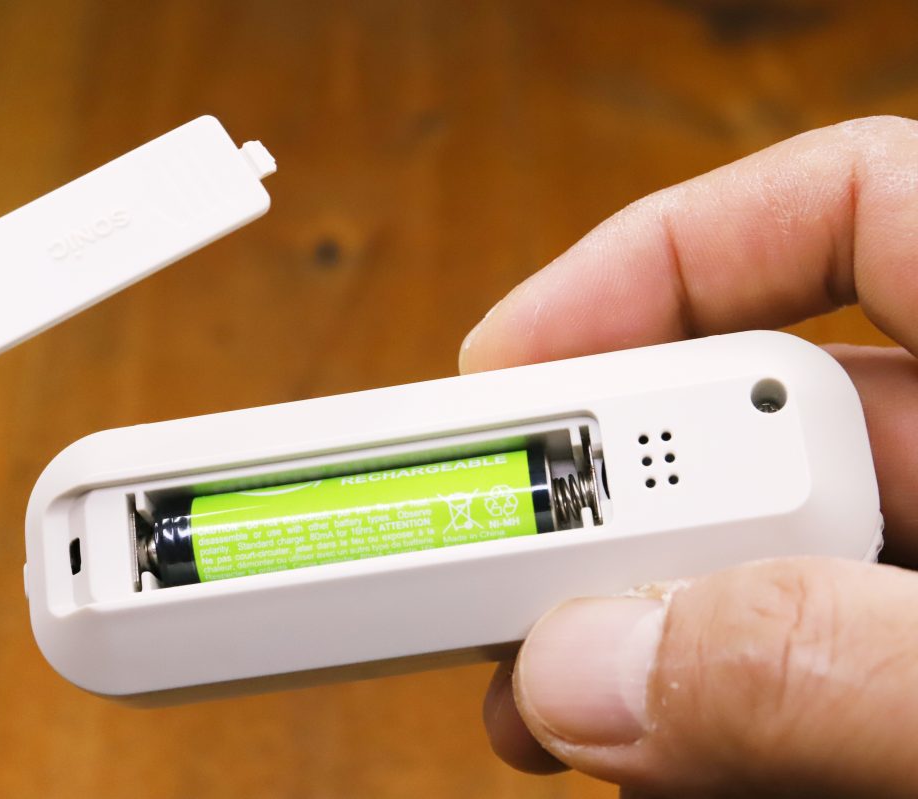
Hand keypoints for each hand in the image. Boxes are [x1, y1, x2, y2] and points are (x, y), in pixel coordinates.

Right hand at [464, 116, 917, 797]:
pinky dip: (708, 714)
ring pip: (764, 565)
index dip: (663, 252)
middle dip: (615, 500)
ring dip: (637, 630)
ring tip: (541, 700)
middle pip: (762, 421)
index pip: (852, 204)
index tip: (514, 355)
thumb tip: (596, 670)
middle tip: (499, 578)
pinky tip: (644, 757)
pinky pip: (799, 675)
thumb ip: (835, 667)